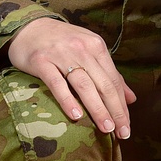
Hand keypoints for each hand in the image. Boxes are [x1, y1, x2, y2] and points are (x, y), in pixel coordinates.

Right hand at [8, 19, 135, 137]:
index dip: (122, 105)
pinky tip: (76, 116)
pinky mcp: (42, 62)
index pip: (114, 80)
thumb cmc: (62, 43)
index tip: (126, 126)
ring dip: (97, 109)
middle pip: (103, 84)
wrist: (28, 27)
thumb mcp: (88, 51)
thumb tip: (131, 99)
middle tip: (122, 133)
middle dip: (115, 111)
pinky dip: (68, 100)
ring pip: (84, 85)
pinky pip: (57, 84)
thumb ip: (109, 74)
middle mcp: (82, 49)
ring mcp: (61, 55)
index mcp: (96, 46)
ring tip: (106, 128)